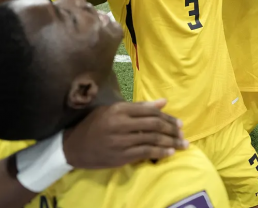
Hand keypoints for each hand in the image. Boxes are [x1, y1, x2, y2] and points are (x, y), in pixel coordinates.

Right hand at [62, 99, 185, 168]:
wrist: (74, 146)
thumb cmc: (95, 125)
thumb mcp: (113, 110)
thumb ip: (139, 107)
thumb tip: (164, 102)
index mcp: (119, 109)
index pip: (150, 111)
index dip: (167, 117)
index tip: (178, 123)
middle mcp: (121, 123)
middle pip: (154, 124)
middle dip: (172, 129)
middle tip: (182, 133)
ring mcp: (121, 140)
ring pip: (152, 139)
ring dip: (171, 142)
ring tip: (183, 144)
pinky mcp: (121, 156)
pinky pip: (145, 153)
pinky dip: (160, 152)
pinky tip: (170, 152)